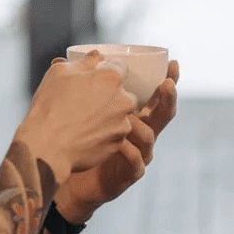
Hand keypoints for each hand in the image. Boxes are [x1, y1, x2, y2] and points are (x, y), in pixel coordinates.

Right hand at [13, 51, 136, 183]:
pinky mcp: (118, 143)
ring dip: (108, 115)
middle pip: (123, 92)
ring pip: (120, 114)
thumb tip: (97, 56)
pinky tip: (85, 135)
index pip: (119, 67)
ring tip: (83, 121)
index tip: (93, 80)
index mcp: (111, 78)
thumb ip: (84, 61)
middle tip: (86, 102)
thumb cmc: (50, 108)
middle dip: (109, 95)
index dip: (106, 72)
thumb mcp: (59, 73)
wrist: (47, 148)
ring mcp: (123, 124)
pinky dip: (105, 133)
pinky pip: (115, 134)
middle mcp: (123, 100)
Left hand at [54, 60, 179, 222]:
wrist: (68, 174)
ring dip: (141, 124)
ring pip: (151, 135)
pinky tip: (120, 144)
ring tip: (129, 116)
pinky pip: (136, 160)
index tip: (172, 63)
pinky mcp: (131, 173)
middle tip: (166, 83)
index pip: (156, 94)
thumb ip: (75, 87)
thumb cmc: (77, 139)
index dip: (168, 78)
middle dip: (168, 96)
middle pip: (163, 112)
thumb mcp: (78, 110)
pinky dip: (129, 150)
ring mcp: (139, 152)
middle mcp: (141, 131)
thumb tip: (60, 59)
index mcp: (133, 113)